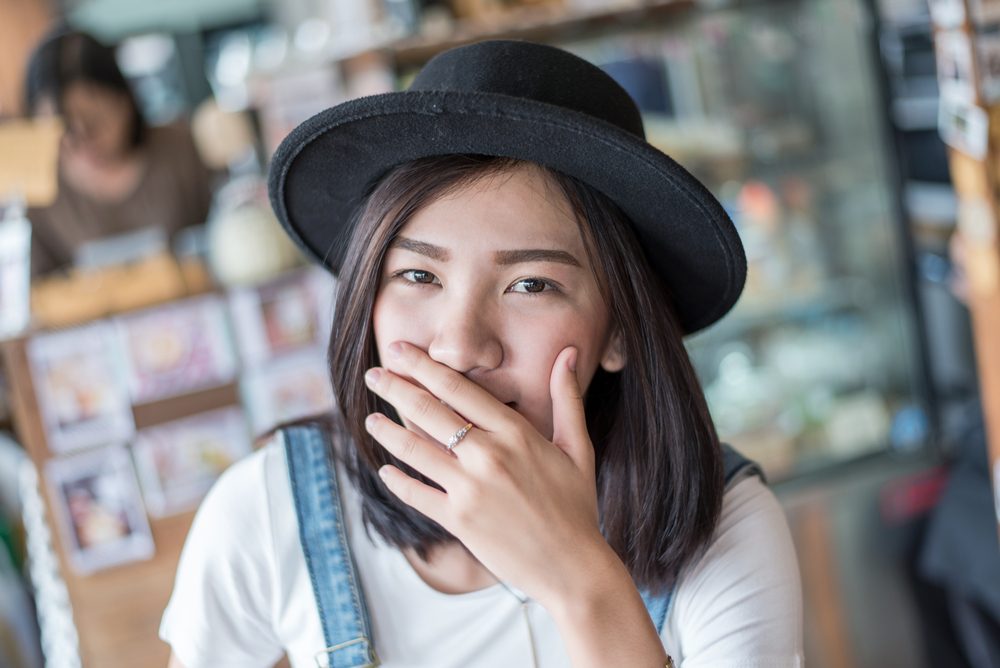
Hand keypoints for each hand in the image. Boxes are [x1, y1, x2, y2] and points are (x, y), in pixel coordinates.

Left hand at [363, 341, 608, 606]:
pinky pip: (416, 493)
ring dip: (386, 432)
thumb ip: (566, 398)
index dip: (423, 366)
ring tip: (370, 419)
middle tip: (373, 374)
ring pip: (414, 449)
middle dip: (395, 388)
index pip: (458, 388)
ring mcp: (470, 488)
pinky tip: (385, 470)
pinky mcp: (458, 520)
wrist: (572, 568)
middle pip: (428, 411)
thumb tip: (567, 353)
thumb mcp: (577, 448)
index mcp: (515, 432)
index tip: (400, 350)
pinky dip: (396, 480)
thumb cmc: (576, 506)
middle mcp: (488, 455)